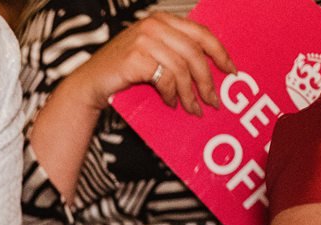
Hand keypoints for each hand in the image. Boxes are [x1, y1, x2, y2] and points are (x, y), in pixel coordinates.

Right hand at [63, 11, 235, 116]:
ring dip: (190, 93)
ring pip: (182, 69)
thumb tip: (209, 67)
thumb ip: (174, 50)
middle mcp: (154, 25)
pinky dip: (170, 94)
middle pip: (194, 53)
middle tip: (213, 100)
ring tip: (192, 109)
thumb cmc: (122, 71)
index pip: (201, 33)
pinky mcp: (135, 59)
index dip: (220, 52)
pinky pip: (165, 79)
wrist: (90, 83)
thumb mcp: (151, 53)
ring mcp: (143, 41)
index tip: (231, 70)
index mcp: (161, 20)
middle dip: (206, 80)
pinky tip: (169, 103)